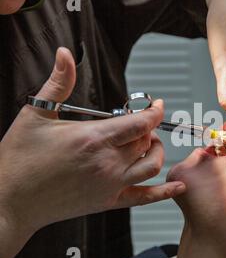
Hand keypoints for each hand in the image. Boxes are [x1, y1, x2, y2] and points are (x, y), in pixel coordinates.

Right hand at [0, 48, 185, 257]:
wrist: (8, 201)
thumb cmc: (19, 159)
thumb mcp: (36, 115)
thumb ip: (58, 83)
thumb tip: (64, 54)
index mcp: (93, 138)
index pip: (140, 122)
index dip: (154, 111)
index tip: (157, 105)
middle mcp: (108, 162)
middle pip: (147, 141)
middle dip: (150, 129)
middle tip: (141, 124)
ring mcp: (110, 184)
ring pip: (152, 166)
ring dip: (157, 152)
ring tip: (149, 144)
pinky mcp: (108, 203)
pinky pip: (145, 198)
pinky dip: (165, 192)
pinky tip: (177, 185)